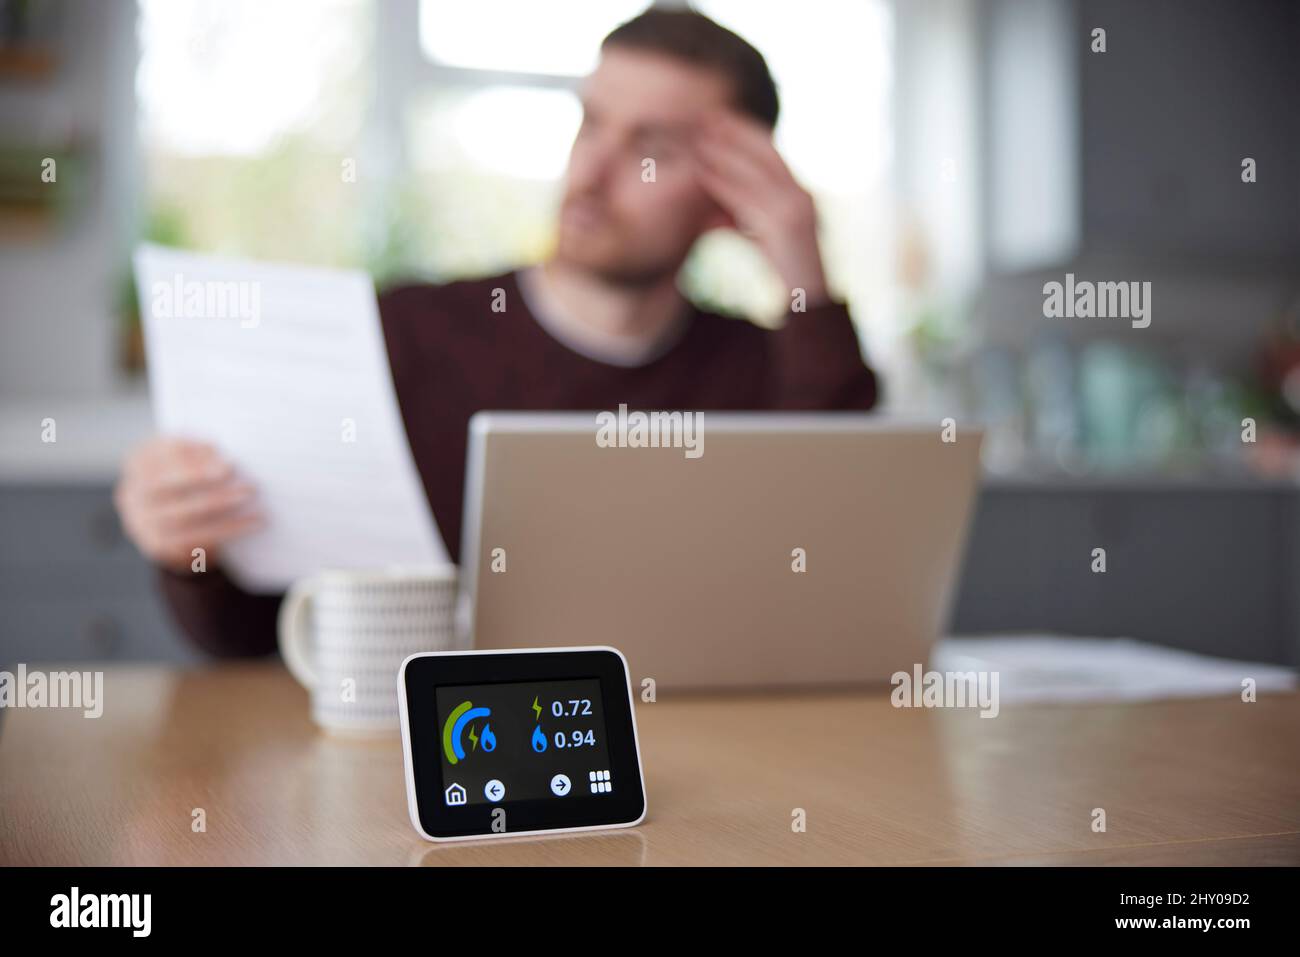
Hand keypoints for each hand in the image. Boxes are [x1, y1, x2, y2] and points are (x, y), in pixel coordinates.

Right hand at [114, 438, 263, 573]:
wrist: (168, 525)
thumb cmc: (187, 482)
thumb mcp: (187, 460)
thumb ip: (199, 453)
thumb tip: (219, 452)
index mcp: (138, 462)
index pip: (160, 454)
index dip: (190, 454)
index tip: (222, 454)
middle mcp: (133, 493)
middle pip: (167, 484)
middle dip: (203, 477)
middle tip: (234, 469)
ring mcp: (142, 522)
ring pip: (185, 513)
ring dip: (222, 502)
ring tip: (249, 492)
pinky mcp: (160, 546)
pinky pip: (199, 538)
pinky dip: (231, 528)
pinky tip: (256, 521)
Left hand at [693, 110, 829, 307]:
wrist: (808, 303)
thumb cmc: (787, 271)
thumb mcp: (766, 238)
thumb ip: (746, 218)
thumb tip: (714, 213)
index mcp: (800, 193)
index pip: (772, 151)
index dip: (745, 131)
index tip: (718, 117)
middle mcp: (802, 196)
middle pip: (766, 153)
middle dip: (734, 133)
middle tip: (704, 117)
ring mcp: (797, 211)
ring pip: (756, 173)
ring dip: (726, 154)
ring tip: (698, 140)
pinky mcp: (786, 228)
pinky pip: (750, 200)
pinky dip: (725, 185)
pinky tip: (703, 175)